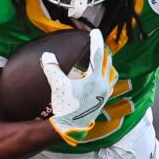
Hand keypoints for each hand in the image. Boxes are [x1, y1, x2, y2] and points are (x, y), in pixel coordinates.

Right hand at [41, 29, 118, 144]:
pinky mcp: (103, 100)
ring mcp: (104, 93)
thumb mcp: (58, 86)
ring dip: (107, 63)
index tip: (94, 31)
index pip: (98, 54)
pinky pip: (110, 83)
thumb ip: (52, 69)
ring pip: (111, 73)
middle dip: (103, 51)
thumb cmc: (65, 107)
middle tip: (97, 43)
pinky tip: (101, 77)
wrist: (71, 127)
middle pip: (107, 62)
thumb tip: (47, 54)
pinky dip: (107, 75)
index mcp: (94, 79)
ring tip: (101, 59)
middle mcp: (103, 85)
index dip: (96, 41)